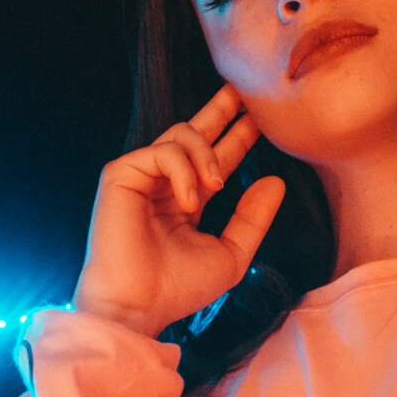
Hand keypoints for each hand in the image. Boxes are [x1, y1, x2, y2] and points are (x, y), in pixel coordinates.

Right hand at [72, 84, 285, 337]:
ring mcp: (141, 177)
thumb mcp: (230, 253)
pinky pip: (163, 151)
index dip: (238, 137)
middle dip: (220, 109)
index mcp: (186, 200)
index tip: (261, 120)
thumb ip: (253, 218)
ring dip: (207, 155)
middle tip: (244, 90)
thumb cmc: (179, 289)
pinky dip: (183, 171)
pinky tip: (189, 202)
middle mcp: (162, 184)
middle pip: (193, 131)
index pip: (215, 159)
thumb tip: (276, 179)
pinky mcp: (121, 174)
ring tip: (216, 187)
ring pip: (181, 134)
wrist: (139, 305)